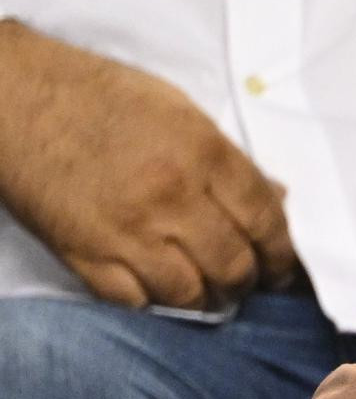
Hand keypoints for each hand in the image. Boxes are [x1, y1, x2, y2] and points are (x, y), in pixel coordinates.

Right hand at [0, 22, 295, 309]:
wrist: (14, 96)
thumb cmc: (100, 96)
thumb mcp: (180, 111)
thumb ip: (230, 162)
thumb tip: (277, 199)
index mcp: (203, 155)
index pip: (267, 222)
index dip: (285, 254)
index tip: (285, 268)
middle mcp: (171, 197)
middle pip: (234, 266)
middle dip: (249, 281)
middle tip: (247, 281)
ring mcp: (126, 231)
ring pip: (190, 295)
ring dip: (205, 298)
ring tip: (207, 288)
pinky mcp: (84, 254)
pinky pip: (135, 302)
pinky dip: (153, 302)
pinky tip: (158, 288)